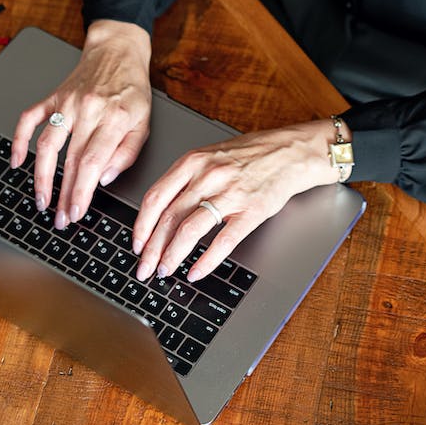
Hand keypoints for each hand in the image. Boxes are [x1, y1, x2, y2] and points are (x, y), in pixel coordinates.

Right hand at [11, 19, 152, 228]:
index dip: (81, 191)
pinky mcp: (52, 96)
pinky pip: (29, 119)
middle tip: (61, 219)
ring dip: (41, 176)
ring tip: (42, 200)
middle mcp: (87, 109)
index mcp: (113, 118)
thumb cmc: (131, 89)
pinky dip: (19, 140)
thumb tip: (104, 179)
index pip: (92, 162)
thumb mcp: (144, 121)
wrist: (117, 51)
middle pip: (70, 160)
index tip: (76, 213)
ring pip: (46, 144)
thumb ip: (127, 153)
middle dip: (63, 195)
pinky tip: (17, 162)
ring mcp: (66, 102)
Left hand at [132, 118, 346, 282]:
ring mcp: (229, 193)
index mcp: (193, 161)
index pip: (155, 197)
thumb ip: (185, 178)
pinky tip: (196, 272)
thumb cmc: (250, 154)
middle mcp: (207, 176)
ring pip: (189, 230)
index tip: (136, 245)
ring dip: (172, 256)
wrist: (289, 152)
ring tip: (165, 271)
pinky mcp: (250, 211)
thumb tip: (159, 211)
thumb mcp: (210, 155)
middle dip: (152, 249)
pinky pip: (223, 242)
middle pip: (168, 218)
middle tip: (145, 268)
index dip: (141, 226)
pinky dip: (206, 262)